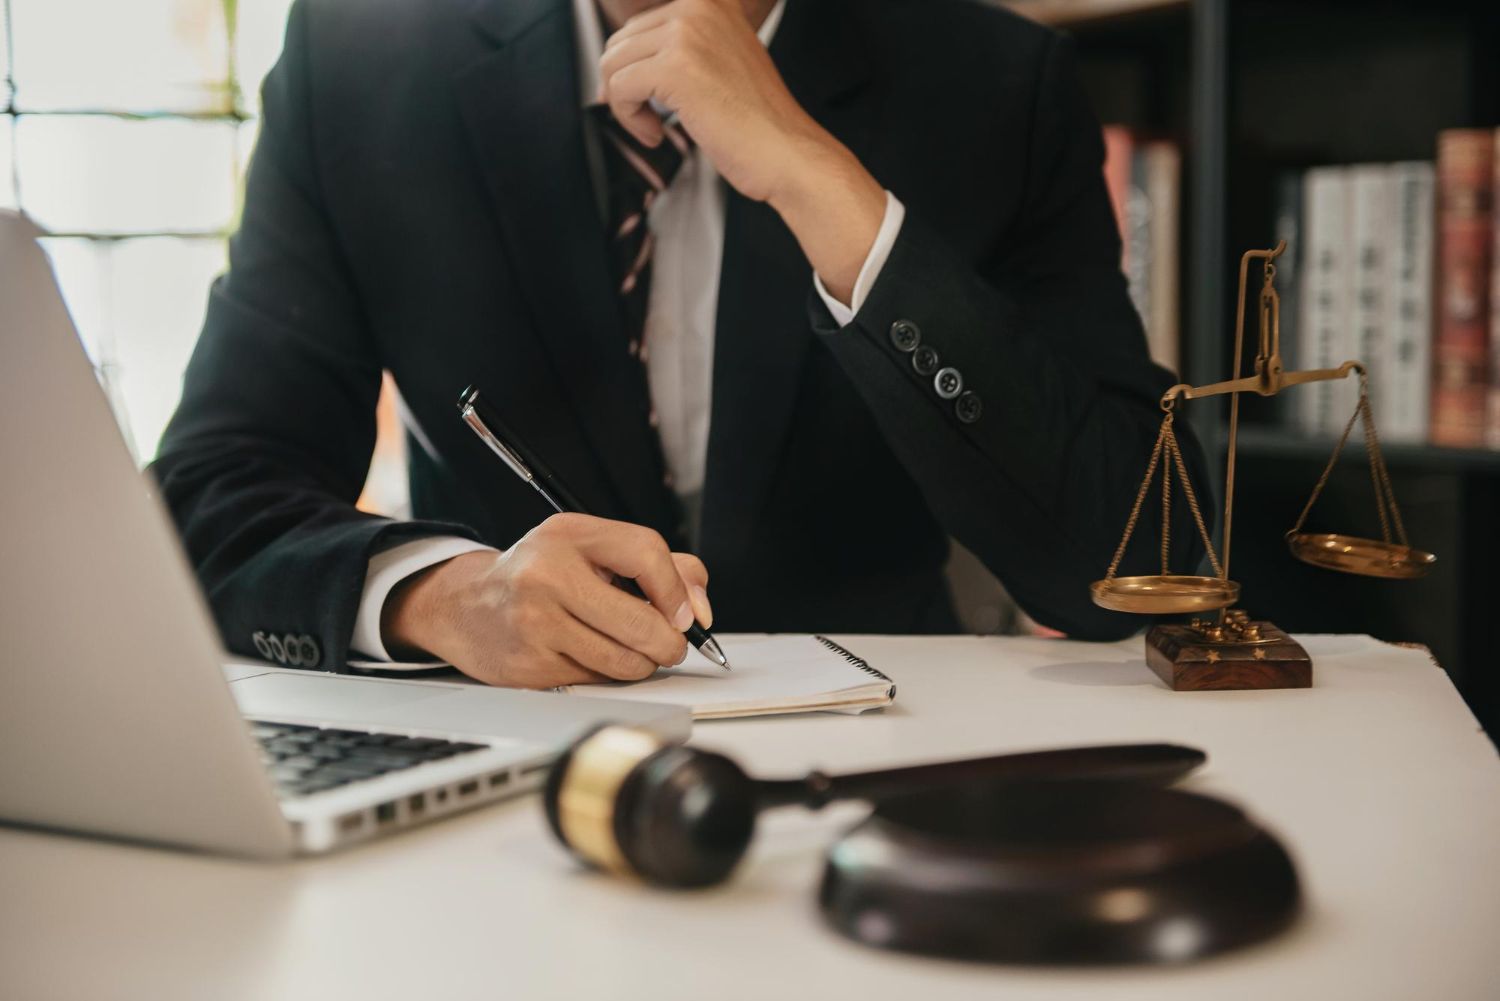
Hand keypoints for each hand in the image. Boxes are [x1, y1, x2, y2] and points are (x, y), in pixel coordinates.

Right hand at [381, 514, 713, 688]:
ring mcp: (535, 624)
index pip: (647, 554)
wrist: (466, 607)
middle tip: (669, 644)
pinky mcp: (529, 667)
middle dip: (670, 643)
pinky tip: (588, 656)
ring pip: (625, 662)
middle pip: (643, 622)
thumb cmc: (540, 575)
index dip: (678, 591)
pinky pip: (597, 682)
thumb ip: (659, 565)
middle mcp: (547, 575)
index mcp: (568, 535)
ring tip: (628, 648)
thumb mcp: (593, 549)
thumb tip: (700, 609)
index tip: (685, 614)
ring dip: (641, 664)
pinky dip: (606, 676)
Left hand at [598, 0, 885, 299]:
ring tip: (655, 127)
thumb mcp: (721, 62)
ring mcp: (686, 35)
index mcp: (709, 3)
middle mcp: (698, 8)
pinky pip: (620, 88)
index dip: (633, 69)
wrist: (789, 153)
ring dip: (625, 105)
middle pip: (620, 42)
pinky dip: (629, 119)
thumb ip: (682, 50)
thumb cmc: (759, 123)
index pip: (639, 26)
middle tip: (648, 118)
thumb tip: (622, 63)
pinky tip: (657, 134)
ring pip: (613, 64)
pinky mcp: (675, 69)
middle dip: (624, 86)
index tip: (643, 98)